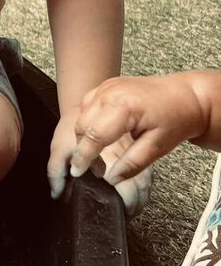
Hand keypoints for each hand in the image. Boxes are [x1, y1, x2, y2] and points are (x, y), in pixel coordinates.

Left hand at [47, 106, 152, 216]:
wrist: (82, 107)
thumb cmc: (69, 130)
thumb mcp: (58, 150)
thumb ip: (56, 173)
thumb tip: (57, 194)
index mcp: (107, 157)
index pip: (124, 186)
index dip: (125, 203)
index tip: (120, 213)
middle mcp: (125, 154)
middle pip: (140, 185)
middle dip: (136, 204)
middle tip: (126, 214)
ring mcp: (133, 149)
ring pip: (147, 178)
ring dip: (143, 196)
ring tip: (133, 208)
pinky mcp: (136, 146)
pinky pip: (146, 168)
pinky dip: (144, 183)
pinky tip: (138, 191)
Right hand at [71, 75, 204, 183]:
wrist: (187, 95)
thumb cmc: (177, 118)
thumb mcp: (158, 147)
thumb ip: (133, 163)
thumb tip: (112, 179)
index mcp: (123, 107)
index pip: (94, 135)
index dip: (84, 157)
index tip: (78, 172)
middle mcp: (110, 92)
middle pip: (82, 125)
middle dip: (84, 149)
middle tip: (97, 169)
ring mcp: (107, 86)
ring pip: (81, 115)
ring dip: (85, 135)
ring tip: (99, 154)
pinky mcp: (107, 86)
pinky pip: (88, 106)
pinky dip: (89, 122)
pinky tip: (101, 133)